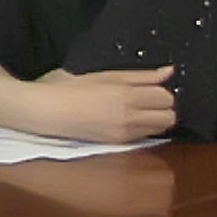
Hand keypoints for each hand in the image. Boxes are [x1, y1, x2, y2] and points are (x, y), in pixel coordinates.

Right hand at [44, 65, 179, 142]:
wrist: (48, 112)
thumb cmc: (72, 89)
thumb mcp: (107, 76)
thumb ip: (141, 76)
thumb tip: (168, 71)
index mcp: (125, 95)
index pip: (166, 97)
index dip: (160, 91)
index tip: (147, 89)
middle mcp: (128, 117)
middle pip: (169, 117)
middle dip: (162, 108)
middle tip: (145, 101)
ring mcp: (124, 133)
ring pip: (160, 129)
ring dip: (155, 119)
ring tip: (135, 111)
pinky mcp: (118, 144)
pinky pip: (144, 136)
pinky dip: (142, 128)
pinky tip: (124, 120)